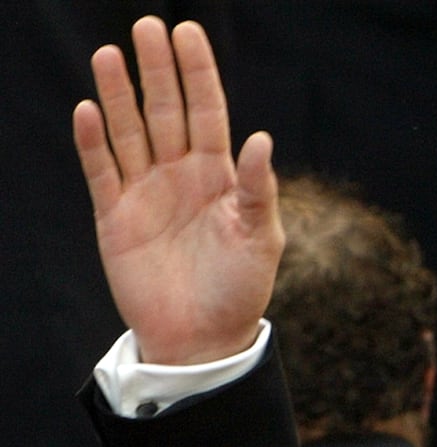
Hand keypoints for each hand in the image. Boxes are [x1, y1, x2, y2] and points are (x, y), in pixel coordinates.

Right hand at [73, 16, 282, 364]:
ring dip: (118, 95)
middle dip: (157, 70)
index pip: (208, 112)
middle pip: (165, 112)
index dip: (198, 73)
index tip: (187, 33)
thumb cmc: (241, 290)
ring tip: (109, 55)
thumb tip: (261, 138)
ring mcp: (146, 194)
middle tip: (146, 26)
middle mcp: (181, 177)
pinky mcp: (116, 218)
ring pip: (129, 133)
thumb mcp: (261, 239)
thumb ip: (259, 190)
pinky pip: (102, 172)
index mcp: (220, 177)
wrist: (203, 339)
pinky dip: (93, 143)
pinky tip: (88, 111)